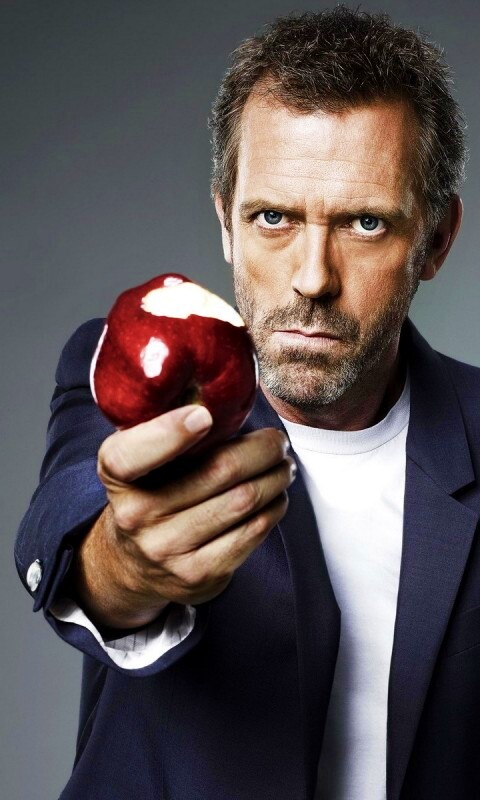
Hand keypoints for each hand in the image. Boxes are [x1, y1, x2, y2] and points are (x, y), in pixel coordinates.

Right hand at [69, 404, 294, 630]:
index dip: (169, 432)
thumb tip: (225, 392)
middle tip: (278, 441)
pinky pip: (251, 534)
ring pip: (243, 501)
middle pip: (218, 471)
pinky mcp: (198, 575)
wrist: (132, 563)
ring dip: (275, 478)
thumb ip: (167, 427)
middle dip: (262, 450)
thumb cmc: (149, 492)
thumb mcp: (138, 459)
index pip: (132, 454)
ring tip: (284, 466)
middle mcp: (136, 515)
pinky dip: (273, 509)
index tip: (205, 416)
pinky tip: (276, 497)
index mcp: (117, 475)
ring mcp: (167, 549)